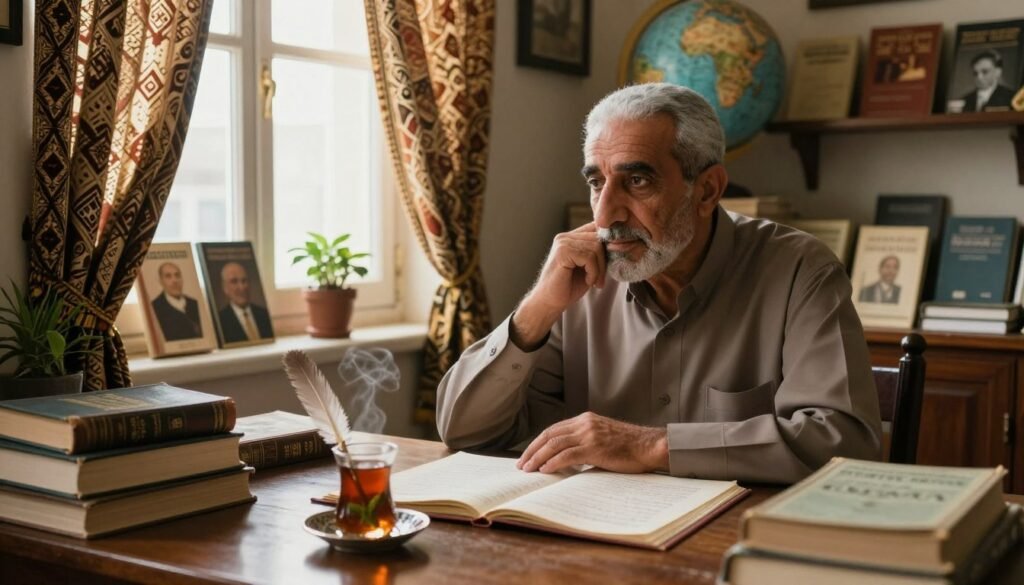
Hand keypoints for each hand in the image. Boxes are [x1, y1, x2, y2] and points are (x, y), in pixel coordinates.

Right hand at [511, 223, 605, 348]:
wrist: (550, 302)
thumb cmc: (569, 287)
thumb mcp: (589, 267)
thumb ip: (598, 253)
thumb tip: (619, 243)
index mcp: (571, 237)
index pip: (596, 229)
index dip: (607, 245)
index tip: (609, 263)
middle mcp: (565, 237)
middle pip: (599, 238)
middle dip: (604, 261)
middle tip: (600, 280)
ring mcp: (562, 242)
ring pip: (596, 247)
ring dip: (599, 269)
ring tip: (592, 281)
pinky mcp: (562, 252)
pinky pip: (589, 257)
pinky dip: (593, 272)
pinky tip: (587, 281)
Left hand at [516, 412, 667, 473]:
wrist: (650, 446)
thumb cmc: (629, 446)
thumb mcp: (603, 437)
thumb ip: (585, 442)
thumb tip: (565, 459)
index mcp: (585, 419)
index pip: (554, 429)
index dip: (538, 442)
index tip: (528, 454)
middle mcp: (584, 423)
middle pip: (549, 435)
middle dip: (532, 450)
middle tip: (521, 464)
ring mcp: (589, 434)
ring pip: (554, 444)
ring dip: (538, 458)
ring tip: (528, 470)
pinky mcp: (595, 447)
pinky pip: (567, 455)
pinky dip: (553, 463)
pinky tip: (545, 470)